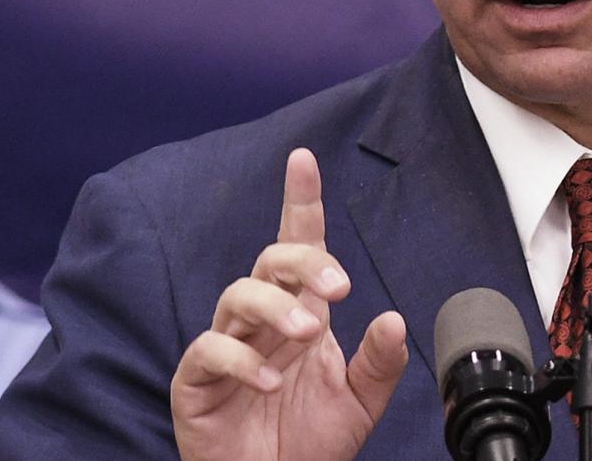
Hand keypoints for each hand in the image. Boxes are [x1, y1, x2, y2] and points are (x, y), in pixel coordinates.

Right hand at [171, 147, 408, 460]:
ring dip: (276, 307)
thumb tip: (394, 319)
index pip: (298, 245)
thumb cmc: (311, 443)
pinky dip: (239, 359)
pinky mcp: (196, 382)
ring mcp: (227, 347)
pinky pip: (208, 351)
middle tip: (338, 286)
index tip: (304, 160)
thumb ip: (380, 362)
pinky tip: (269, 379)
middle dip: (304, 260)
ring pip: (238, 295)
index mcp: (302, 313)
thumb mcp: (361, 402)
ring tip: (308, 333)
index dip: (300, 201)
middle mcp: (263, 322)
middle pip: (271, 260)